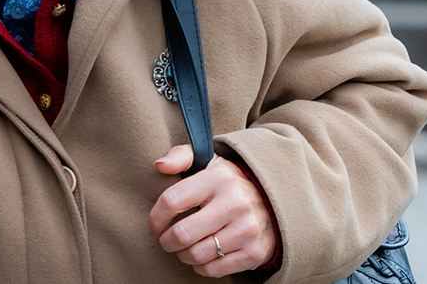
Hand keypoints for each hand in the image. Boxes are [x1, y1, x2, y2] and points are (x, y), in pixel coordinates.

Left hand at [149, 144, 276, 277]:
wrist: (273, 200)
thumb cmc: (228, 182)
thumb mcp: (208, 161)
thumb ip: (181, 156)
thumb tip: (160, 165)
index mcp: (218, 178)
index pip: (172, 200)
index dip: (155, 217)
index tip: (154, 226)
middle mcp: (235, 203)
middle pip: (182, 234)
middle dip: (167, 241)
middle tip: (167, 240)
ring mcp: (247, 229)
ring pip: (197, 255)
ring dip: (183, 255)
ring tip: (185, 247)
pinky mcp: (255, 252)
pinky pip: (214, 269)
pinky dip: (202, 267)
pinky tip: (202, 256)